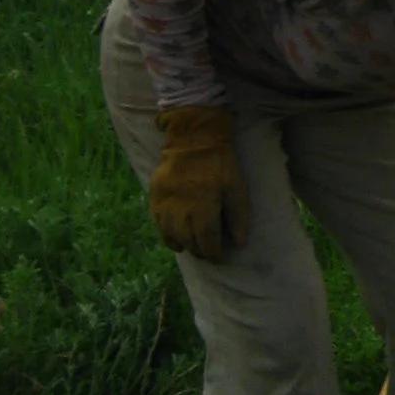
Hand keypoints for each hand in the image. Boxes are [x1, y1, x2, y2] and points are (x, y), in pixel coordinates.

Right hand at [149, 105, 250, 258]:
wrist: (192, 138)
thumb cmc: (219, 163)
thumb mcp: (236, 187)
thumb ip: (238, 216)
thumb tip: (239, 243)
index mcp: (204, 208)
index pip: (207, 241)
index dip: (214, 252)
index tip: (219, 256)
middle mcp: (181, 211)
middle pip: (189, 241)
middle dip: (200, 250)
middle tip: (208, 253)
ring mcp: (165, 204)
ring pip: (172, 236)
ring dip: (183, 245)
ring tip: (193, 247)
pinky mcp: (155, 198)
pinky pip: (158, 225)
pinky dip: (167, 236)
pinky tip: (175, 240)